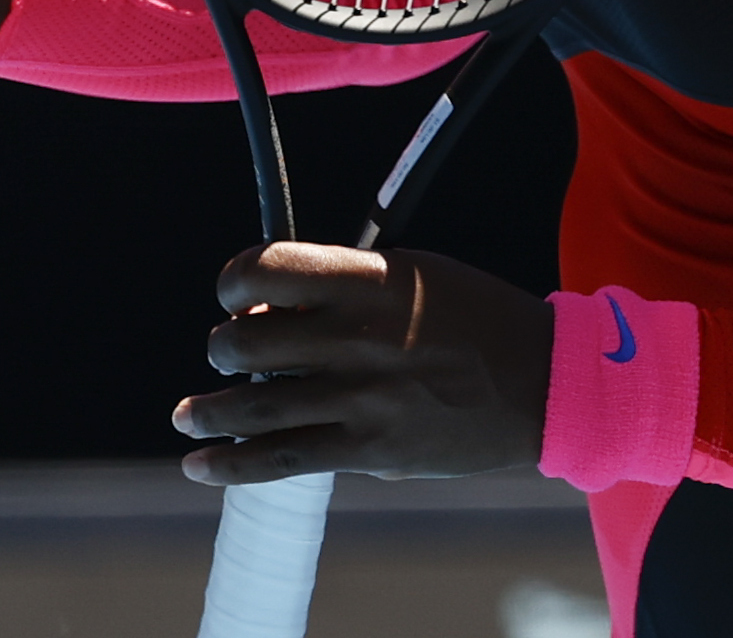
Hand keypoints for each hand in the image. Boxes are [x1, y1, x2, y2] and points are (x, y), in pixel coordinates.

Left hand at [171, 243, 551, 483]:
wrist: (544, 383)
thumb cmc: (474, 317)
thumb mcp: (413, 274)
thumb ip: (342, 286)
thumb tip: (266, 310)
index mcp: (371, 280)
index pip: (268, 268)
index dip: (234, 280)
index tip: (233, 293)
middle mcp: (359, 336)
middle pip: (247, 341)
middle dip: (224, 347)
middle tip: (229, 354)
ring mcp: (363, 398)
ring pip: (252, 405)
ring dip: (205, 409)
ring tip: (188, 413)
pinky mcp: (371, 451)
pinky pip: (283, 460)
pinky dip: (229, 464)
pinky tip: (199, 464)